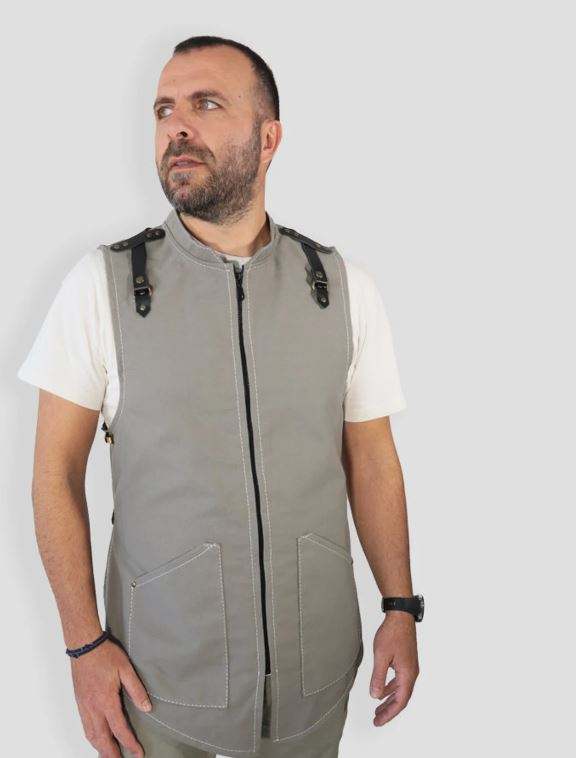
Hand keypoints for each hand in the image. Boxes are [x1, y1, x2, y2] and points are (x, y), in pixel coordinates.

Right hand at [70, 636, 151, 756]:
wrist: (84, 645)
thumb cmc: (105, 655)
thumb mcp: (126, 669)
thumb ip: (136, 690)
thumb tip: (147, 708)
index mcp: (106, 701)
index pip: (119, 729)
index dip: (130, 744)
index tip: (138, 753)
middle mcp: (93, 708)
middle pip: (102, 739)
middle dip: (112, 754)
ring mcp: (84, 706)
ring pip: (91, 735)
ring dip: (100, 748)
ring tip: (109, 755)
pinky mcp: (80, 702)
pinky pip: (85, 726)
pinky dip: (92, 737)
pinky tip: (97, 738)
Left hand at [370, 612, 418, 725]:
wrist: (400, 616)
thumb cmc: (392, 633)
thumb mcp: (382, 656)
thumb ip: (379, 677)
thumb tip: (375, 696)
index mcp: (407, 674)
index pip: (400, 701)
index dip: (389, 714)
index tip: (378, 722)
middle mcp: (412, 673)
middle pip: (401, 698)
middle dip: (389, 710)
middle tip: (377, 720)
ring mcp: (410, 667)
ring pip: (401, 690)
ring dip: (389, 700)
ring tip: (378, 709)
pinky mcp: (406, 661)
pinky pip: (399, 680)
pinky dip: (391, 688)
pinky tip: (382, 690)